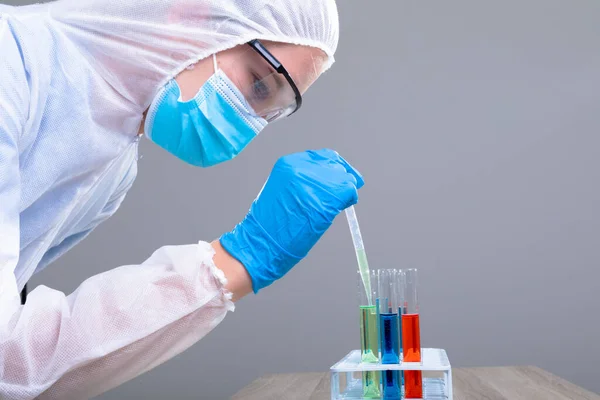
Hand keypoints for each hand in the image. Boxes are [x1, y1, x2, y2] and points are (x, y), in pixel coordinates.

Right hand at [220, 149, 363, 291]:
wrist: (265, 241)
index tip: (338, 176)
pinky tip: (338, 210)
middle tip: (341, 192)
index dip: (332, 167)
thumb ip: (302, 180)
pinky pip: (350, 192)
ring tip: (334, 205)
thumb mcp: (283, 189)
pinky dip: (348, 200)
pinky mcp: (331, 195)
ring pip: (345, 177)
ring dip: (344, 190)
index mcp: (289, 163)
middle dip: (339, 178)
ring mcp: (317, 180)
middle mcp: (303, 167)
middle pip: (335, 164)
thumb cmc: (271, 223)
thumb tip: (326, 180)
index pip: (321, 156)